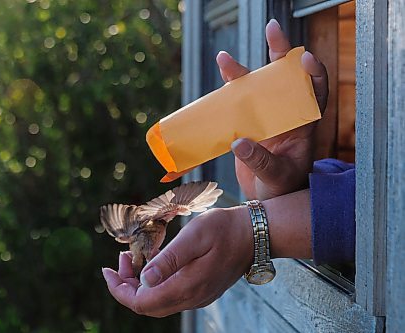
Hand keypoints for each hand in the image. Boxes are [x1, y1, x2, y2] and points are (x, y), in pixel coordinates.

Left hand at [102, 207, 252, 316]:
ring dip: (139, 284)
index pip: (142, 303)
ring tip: (132, 258)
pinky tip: (153, 262)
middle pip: (147, 306)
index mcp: (187, 286)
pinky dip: (154, 283)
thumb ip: (168, 260)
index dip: (119, 289)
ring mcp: (198, 296)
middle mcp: (192, 298)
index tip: (106, 269)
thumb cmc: (225, 229)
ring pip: (158, 302)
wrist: (256, 233)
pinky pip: (170, 294)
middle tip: (120, 259)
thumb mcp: (194, 236)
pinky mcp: (202, 290)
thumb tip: (144, 280)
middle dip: (126, 286)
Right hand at [217, 19, 327, 199]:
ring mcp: (265, 119)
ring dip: (242, 73)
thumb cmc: (281, 190)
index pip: (315, 94)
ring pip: (257, 89)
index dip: (313, 74)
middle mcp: (285, 116)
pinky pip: (237, 104)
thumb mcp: (276, 177)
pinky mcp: (246, 126)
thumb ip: (260, 161)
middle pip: (285, 79)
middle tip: (272, 29)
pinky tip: (219, 81)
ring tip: (224, 58)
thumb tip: (238, 142)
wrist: (265, 200)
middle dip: (280, 53)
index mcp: (303, 126)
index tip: (304, 58)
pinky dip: (228, 92)